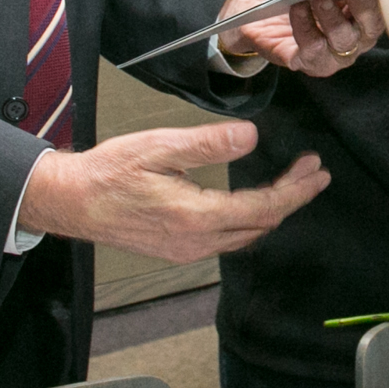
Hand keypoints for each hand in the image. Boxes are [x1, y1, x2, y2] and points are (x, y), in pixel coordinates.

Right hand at [15, 122, 328, 262]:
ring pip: (246, 236)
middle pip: (261, 225)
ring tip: (292, 186)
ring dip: (273, 211)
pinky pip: (228, 241)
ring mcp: (188, 250)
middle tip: (313, 173)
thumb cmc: (109, 172)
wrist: (72, 202)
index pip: (262, 208)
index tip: (316, 171)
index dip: (294, 190)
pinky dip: (250, 222)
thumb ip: (207, 143)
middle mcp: (197, 242)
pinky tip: (254, 206)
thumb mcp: (159, 147)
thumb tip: (250, 137)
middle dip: (292, 198)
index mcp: (196, 216)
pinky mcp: (179, 250)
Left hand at [218, 0, 385, 74]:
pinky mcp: (309, 63)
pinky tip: (297, 9)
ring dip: (331, 16)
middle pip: (369, 31)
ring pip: (343, 42)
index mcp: (362, 13)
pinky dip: (305, 27)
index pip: (382, 12)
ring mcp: (333, 54)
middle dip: (361, 8)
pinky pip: (313, 51)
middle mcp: (354, 37)